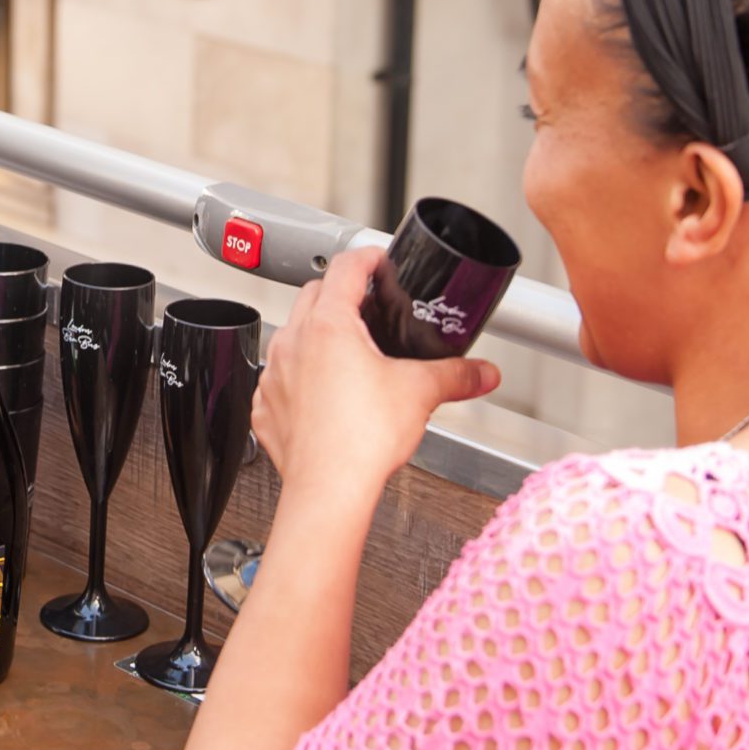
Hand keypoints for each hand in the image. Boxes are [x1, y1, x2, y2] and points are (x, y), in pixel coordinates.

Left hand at [252, 249, 500, 504]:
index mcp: (329, 326)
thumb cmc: (361, 442)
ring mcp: (275, 374)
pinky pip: (279, 377)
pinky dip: (299, 375)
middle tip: (368, 304)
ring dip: (316, 333)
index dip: (368, 258)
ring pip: (291, 334)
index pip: (346, 268)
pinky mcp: (266, 406)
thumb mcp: (420, 393)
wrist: (329, 491)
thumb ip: (456, 375)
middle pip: (314, 294)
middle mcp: (294, 343)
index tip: (379, 261)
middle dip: (341, 292)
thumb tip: (481, 372)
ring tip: (347, 350)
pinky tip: (323, 392)